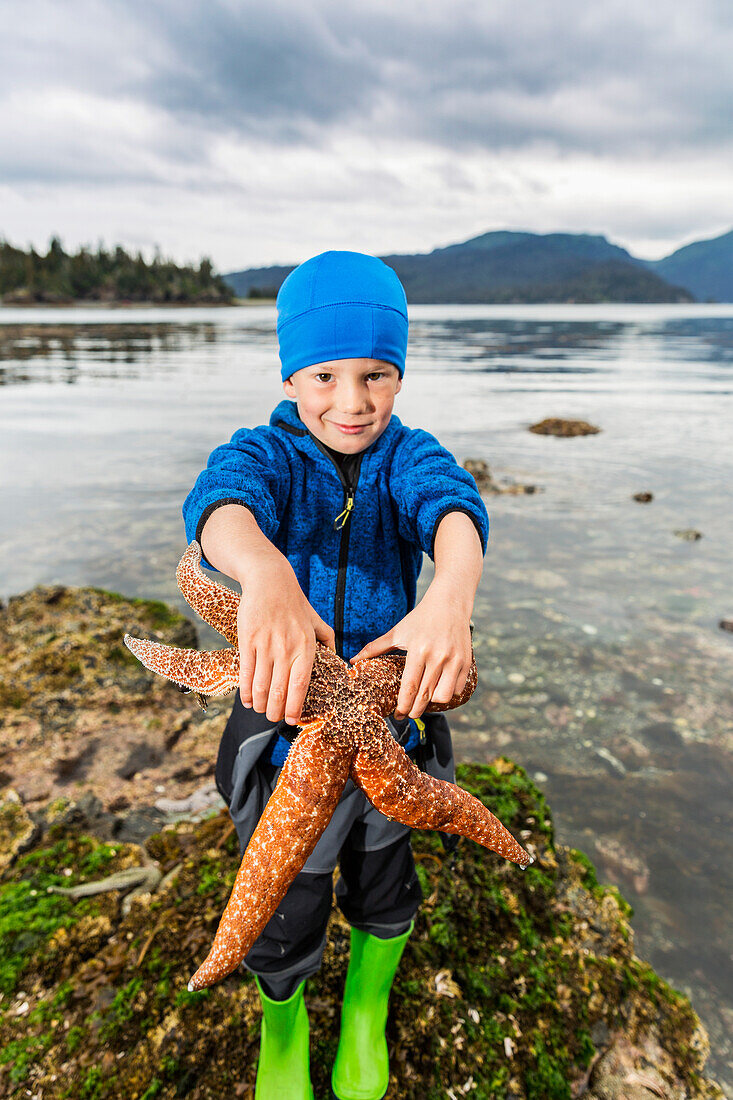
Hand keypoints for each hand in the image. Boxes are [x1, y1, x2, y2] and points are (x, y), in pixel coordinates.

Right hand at [235, 559, 334, 725]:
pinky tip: (247, 700)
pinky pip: (246, 672)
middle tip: (273, 717)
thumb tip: (339, 658)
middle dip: (275, 711)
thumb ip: (327, 639)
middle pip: (279, 691)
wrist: (270, 581)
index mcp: (306, 647)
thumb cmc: (294, 602)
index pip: (301, 685)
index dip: (295, 706)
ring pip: (261, 685)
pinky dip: (246, 691)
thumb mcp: (316, 620)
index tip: (292, 720)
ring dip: (259, 704)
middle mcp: (287, 648)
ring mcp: (266, 645)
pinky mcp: (248, 640)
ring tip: (260, 710)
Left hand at [349, 580, 472, 719]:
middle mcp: (438, 656)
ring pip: (443, 696)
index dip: (403, 705)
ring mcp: (454, 660)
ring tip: (425, 698)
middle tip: (408, 714)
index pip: (410, 687)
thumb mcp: (398, 632)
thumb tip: (352, 661)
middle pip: (426, 696)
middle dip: (415, 710)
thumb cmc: (421, 618)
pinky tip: (439, 688)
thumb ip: (375, 647)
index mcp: (418, 650)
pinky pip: (457, 689)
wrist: (450, 603)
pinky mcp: (466, 662)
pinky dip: (448, 693)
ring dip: (433, 702)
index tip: (397, 715)